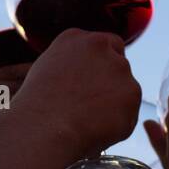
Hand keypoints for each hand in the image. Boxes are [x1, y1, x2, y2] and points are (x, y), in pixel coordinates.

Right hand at [14, 29, 140, 156]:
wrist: (44, 128)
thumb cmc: (36, 110)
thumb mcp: (46, 74)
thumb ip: (72, 67)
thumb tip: (86, 80)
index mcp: (75, 38)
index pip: (105, 44)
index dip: (103, 67)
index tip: (95, 86)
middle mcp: (100, 46)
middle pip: (119, 64)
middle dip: (111, 85)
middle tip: (92, 109)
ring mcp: (119, 68)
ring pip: (126, 90)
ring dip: (114, 106)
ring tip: (88, 123)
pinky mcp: (132, 91)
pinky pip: (129, 114)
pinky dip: (118, 126)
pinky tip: (97, 131)